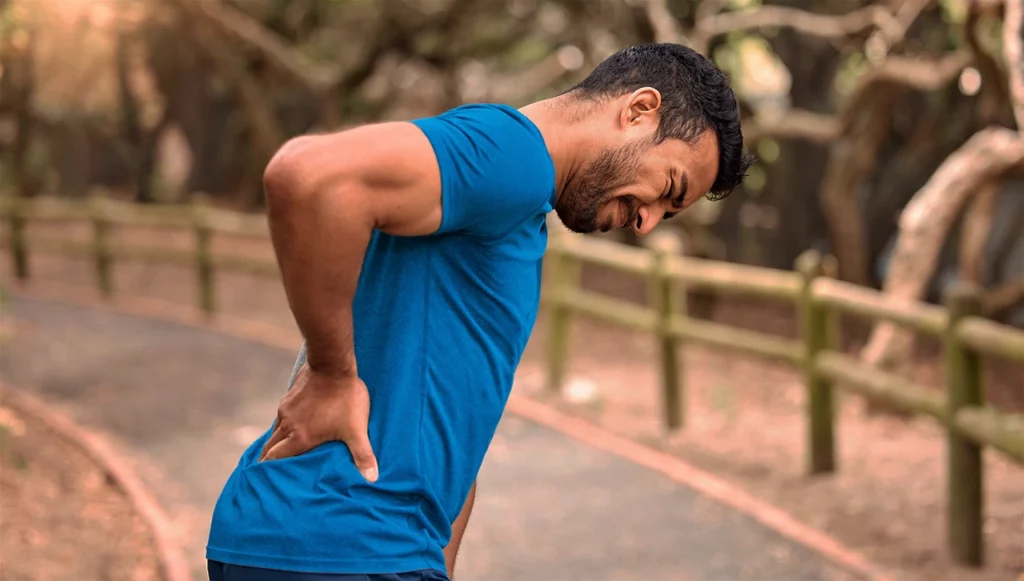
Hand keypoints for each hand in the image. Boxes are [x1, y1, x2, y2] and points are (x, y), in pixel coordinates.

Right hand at [258, 363, 378, 481]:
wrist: (333, 364)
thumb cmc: (345, 398)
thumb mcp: (356, 429)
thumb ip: (363, 454)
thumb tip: (372, 478)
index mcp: (299, 438)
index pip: (274, 460)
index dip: (268, 472)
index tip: (265, 482)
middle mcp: (287, 425)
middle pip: (270, 448)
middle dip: (268, 461)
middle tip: (270, 473)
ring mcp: (286, 410)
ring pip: (275, 432)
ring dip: (276, 444)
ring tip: (280, 453)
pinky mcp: (289, 397)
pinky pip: (281, 418)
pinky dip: (283, 428)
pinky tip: (292, 428)